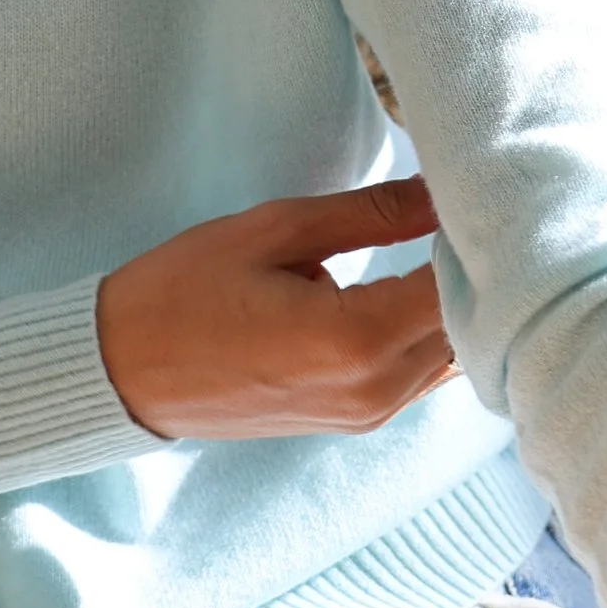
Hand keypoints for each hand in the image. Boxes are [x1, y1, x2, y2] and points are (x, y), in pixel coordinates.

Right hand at [96, 181, 456, 442]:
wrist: (121, 373)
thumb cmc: (183, 292)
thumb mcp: (276, 230)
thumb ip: (372, 212)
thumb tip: (443, 188)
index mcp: (355, 340)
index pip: (459, 286)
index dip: (481, 239)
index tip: (485, 194)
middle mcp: (375, 389)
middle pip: (468, 325)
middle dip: (479, 270)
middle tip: (478, 209)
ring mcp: (369, 414)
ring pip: (453, 354)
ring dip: (460, 304)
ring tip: (453, 242)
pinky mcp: (358, 420)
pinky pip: (423, 373)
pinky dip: (434, 333)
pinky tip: (425, 284)